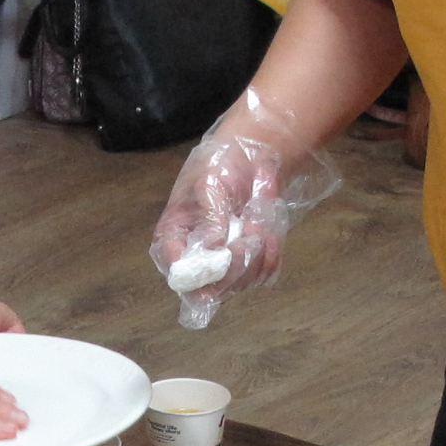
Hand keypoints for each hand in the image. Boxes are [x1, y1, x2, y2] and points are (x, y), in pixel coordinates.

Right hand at [149, 92, 339, 329]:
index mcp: (174, 236)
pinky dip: (271, 255)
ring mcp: (225, 263)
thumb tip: (212, 246)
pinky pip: (263, 274)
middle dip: (234, 265)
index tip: (217, 263)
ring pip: (240, 282)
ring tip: (257, 224)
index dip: (194, 276)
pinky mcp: (250, 262)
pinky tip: (268, 232)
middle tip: (247, 237)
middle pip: (211, 287)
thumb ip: (209, 216)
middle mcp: (197, 256)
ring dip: (255, 256)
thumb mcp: (209, 184)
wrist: (251, 159)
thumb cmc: (220, 166)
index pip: (176, 270)